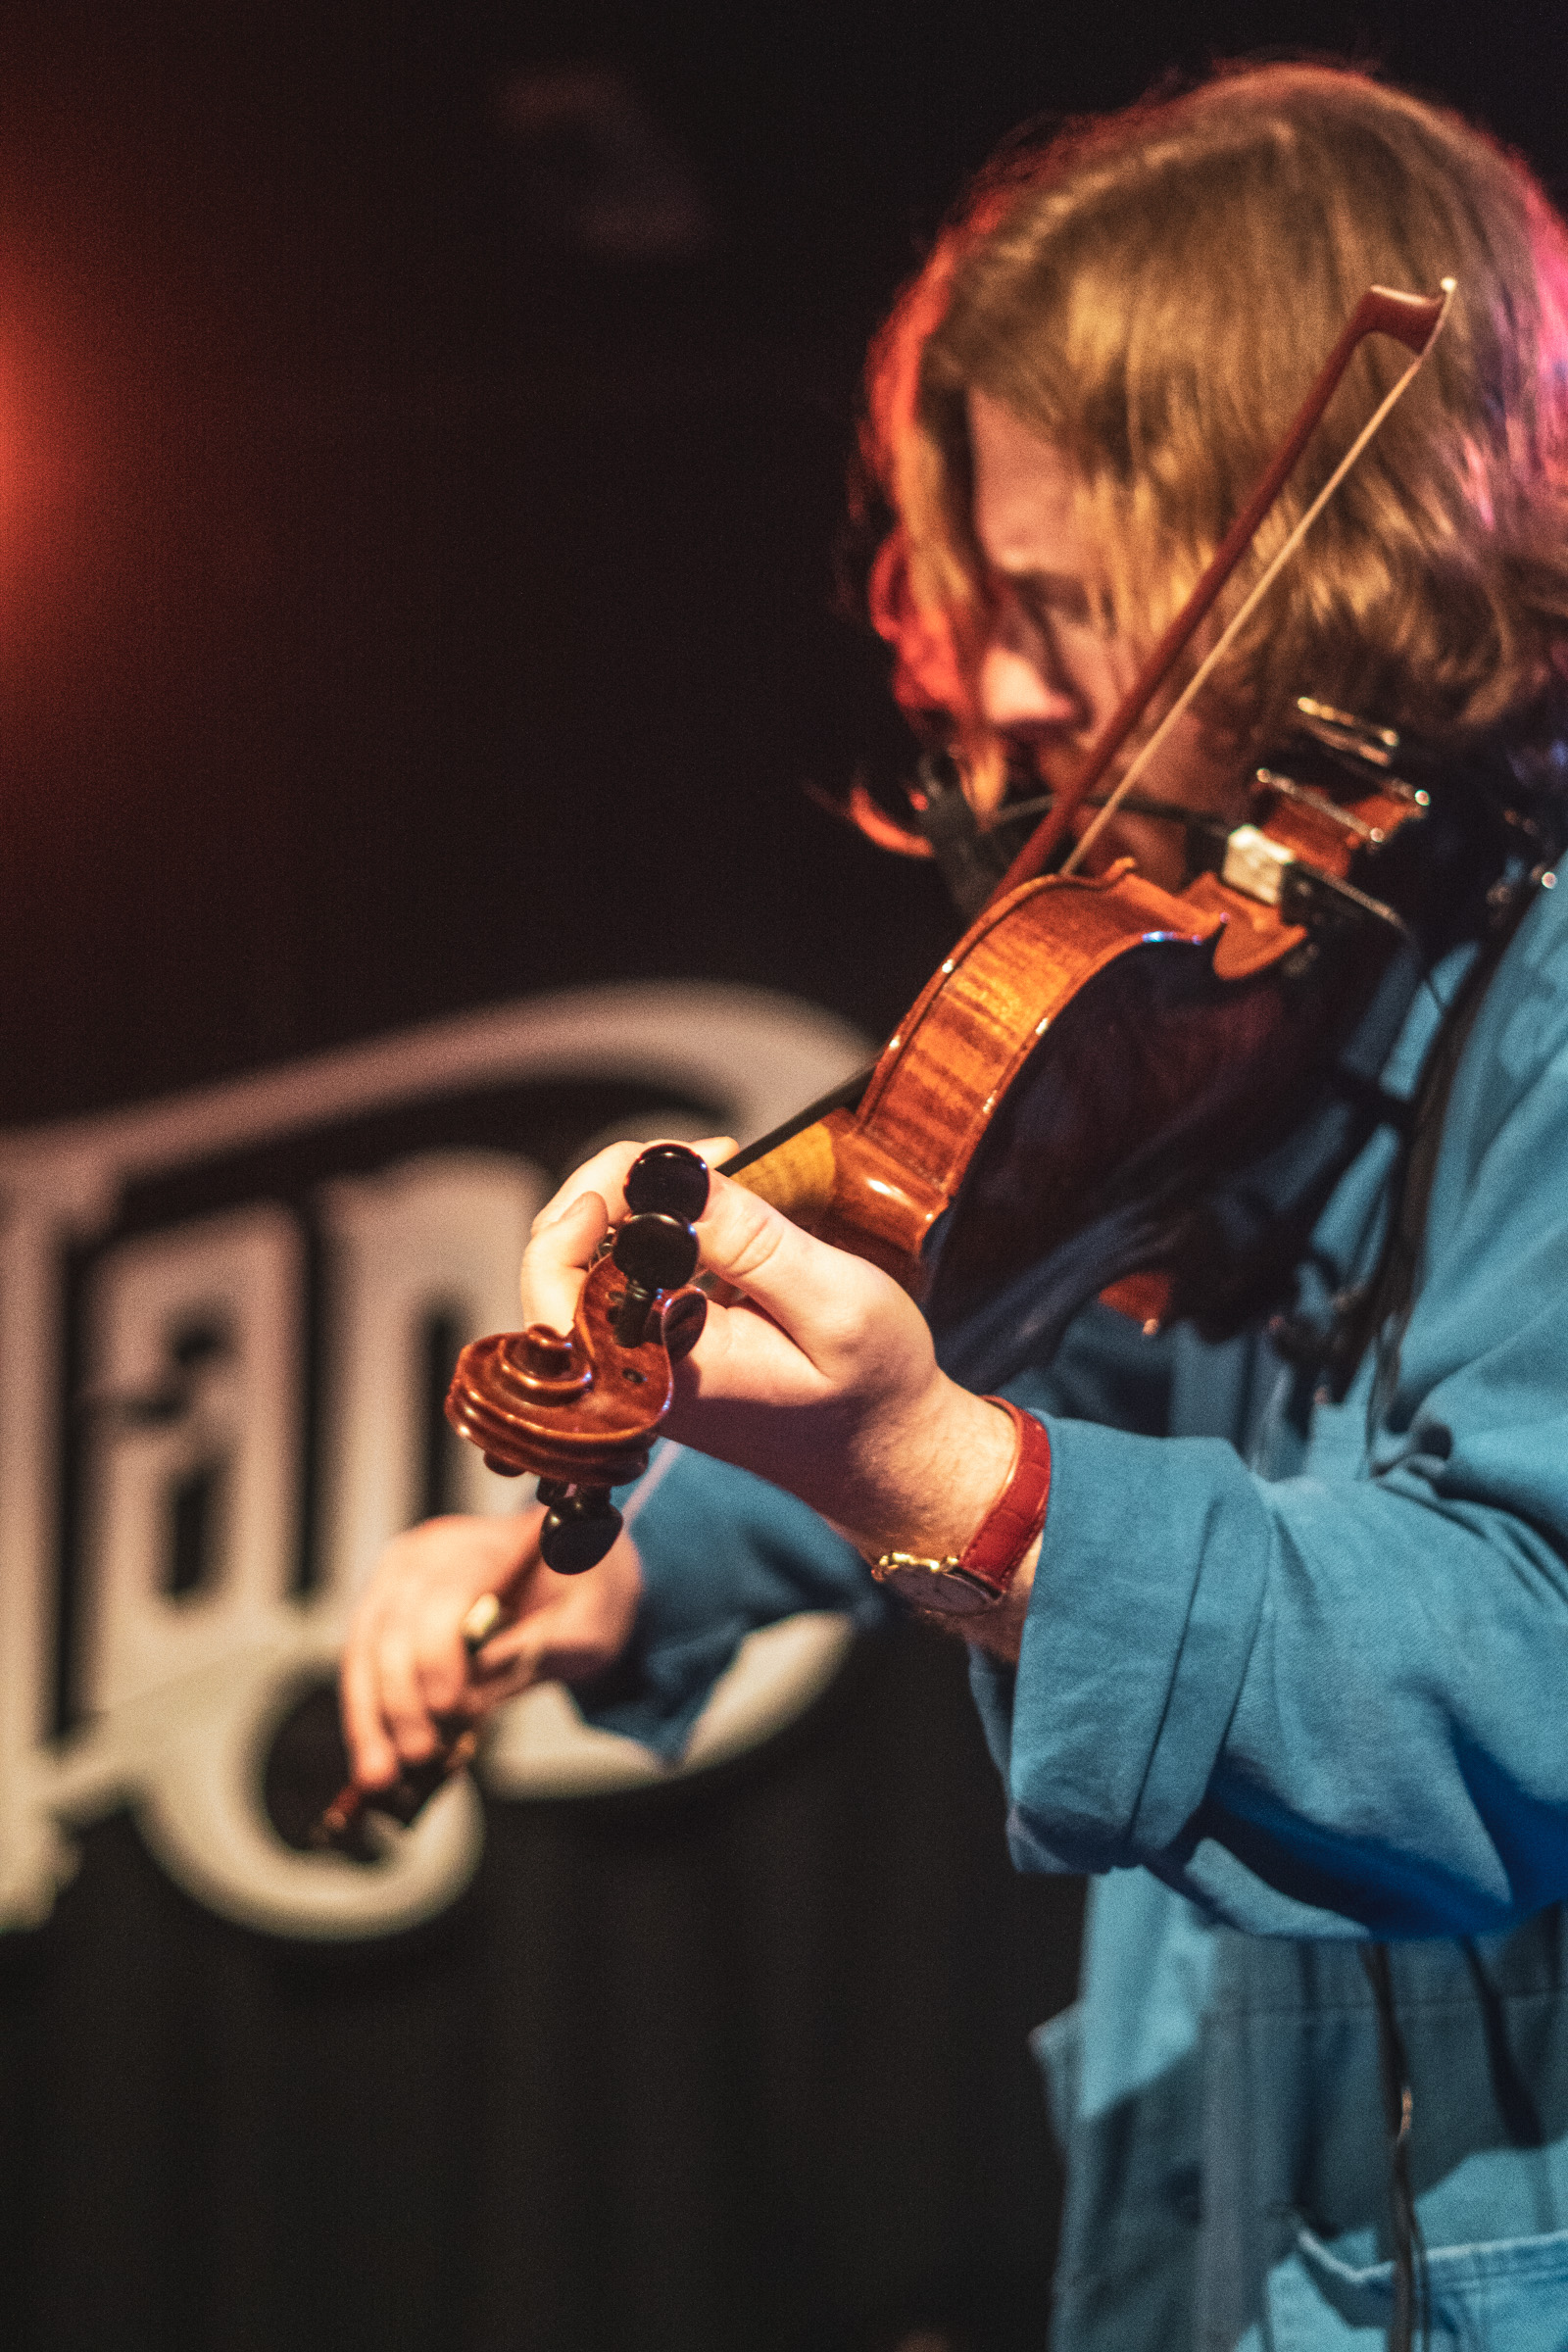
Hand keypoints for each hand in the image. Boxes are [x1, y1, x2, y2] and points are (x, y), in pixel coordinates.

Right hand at [339, 1507, 642, 1789]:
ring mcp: (399, 1580)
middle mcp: (430, 1554)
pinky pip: (363, 1667)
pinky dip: (367, 1716)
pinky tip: (374, 1762)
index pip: (443, 1596)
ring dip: (369, 1717)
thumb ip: (543, 1647)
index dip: (438, 1654)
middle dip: (400, 1698)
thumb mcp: (592, 1623)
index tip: (450, 1708)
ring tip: (378, 1776)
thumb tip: (479, 1682)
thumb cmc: (587, 1595)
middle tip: (419, 1755)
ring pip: (365, 1650)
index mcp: (487, 1545)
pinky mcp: (385, 1613)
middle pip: (394, 1625)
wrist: (575, 1574)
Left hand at [523, 1139, 1024, 1595]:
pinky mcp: (660, 1350)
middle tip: (689, 1154)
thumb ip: (753, 1242)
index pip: (554, 1285)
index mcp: (657, 1374)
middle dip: (610, 1188)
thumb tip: (672, 1180)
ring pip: (586, 1264)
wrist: (884, 1454)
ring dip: (632, 1202)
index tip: (643, 1169)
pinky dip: (652, 1229)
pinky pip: (623, 1279)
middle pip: (558, 1263)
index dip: (577, 1210)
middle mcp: (631, 1375)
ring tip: (709, 1166)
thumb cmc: (872, 1390)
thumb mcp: (834, 1302)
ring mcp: (641, 1364)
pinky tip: (707, 1206)